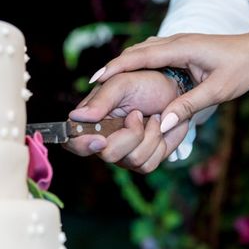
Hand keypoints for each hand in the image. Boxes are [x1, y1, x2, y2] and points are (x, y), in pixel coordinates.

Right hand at [64, 70, 189, 172]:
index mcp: (92, 122)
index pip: (73, 142)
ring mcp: (124, 154)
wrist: (175, 90)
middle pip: (107, 154)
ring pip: (132, 160)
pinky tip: (158, 129)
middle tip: (137, 114)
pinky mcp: (145, 160)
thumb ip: (99, 101)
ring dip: (149, 135)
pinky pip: (148, 164)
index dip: (82, 145)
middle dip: (129, 134)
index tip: (100, 139)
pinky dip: (159, 145)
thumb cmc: (145, 83)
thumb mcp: (121, 84)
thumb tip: (75, 117)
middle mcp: (105, 141)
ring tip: (152, 117)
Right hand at [90, 32, 248, 131]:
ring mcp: (176, 43)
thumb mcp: (218, 91)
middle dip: (113, 67)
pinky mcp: (179, 47)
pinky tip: (127, 73)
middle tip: (92, 86)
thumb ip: (188, 106)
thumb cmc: (241, 69)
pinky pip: (149, 52)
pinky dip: (134, 62)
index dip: (117, 68)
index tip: (96, 80)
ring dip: (122, 64)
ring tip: (103, 82)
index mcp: (182, 49)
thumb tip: (161, 124)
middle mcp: (175, 42)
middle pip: (135, 52)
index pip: (141, 57)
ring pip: (141, 51)